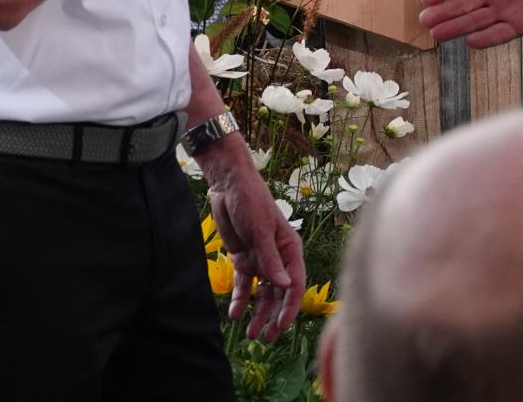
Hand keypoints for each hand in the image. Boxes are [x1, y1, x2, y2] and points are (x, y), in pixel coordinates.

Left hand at [201, 146, 304, 340]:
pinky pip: (245, 284)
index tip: (280, 326)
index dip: (289, 307)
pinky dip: (240, 298)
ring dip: (257, 312)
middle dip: (273, 316)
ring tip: (250, 333)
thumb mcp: (261, 231)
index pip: (295, 284)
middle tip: (265, 337)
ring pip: (262, 293)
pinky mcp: (244, 258)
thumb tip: (285, 287)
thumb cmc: (251, 201)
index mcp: (290, 249)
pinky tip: (234, 313)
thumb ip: (271, 260)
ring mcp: (261, 259)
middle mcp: (278, 257)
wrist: (228, 185)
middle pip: (279, 293)